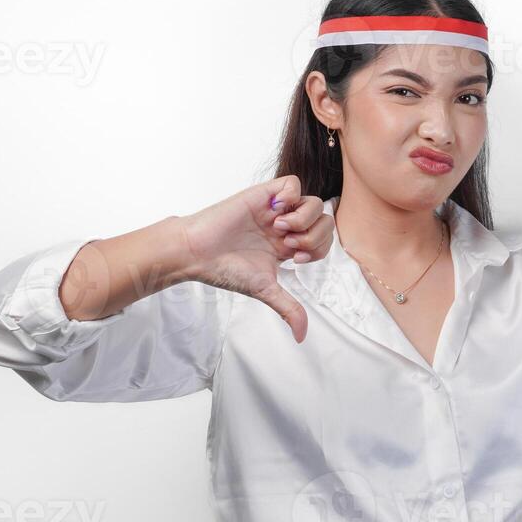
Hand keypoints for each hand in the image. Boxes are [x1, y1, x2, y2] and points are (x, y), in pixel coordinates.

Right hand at [176, 174, 333, 343]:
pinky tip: (274, 212)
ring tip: (278, 230)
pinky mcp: (263, 194)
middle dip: (313, 236)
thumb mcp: (265, 290)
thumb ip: (288, 308)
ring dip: (303, 219)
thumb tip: (302, 337)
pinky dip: (291, 197)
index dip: (318, 250)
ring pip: (313, 202)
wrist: (197, 252)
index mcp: (288, 246)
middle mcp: (285, 226)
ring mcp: (276, 209)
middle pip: (324, 221)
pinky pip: (292, 183)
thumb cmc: (225, 269)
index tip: (294, 259)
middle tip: (287, 245)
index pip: (324, 241)